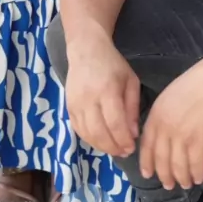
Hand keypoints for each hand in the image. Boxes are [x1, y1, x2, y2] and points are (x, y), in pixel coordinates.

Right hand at [65, 39, 139, 157]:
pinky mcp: (68, 107)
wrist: (86, 49)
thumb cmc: (113, 64)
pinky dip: (90, 139)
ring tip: (114, 149)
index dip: (123, 140)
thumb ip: (132, 107)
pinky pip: (78, 130)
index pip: (115, 123)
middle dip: (113, 147)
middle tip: (124, 152)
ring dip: (102, 146)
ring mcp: (76, 104)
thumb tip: (134, 133)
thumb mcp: (130, 81)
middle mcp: (89, 99)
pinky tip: (100, 141)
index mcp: (107, 90)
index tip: (132, 147)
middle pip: (99, 133)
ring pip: (87, 134)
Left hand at [139, 53, 202, 190]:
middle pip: (161, 159)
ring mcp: (181, 136)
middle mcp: (165, 129)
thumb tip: (164, 135)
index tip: (147, 174)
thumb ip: (163, 115)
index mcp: (156, 115)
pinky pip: (195, 164)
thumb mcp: (170, 96)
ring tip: (185, 184)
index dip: (147, 162)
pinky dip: (197, 173)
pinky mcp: (199, 141)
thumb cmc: (194, 83)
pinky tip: (199, 178)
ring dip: (181, 178)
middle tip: (168, 185)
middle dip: (164, 175)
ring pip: (177, 165)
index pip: (146, 145)